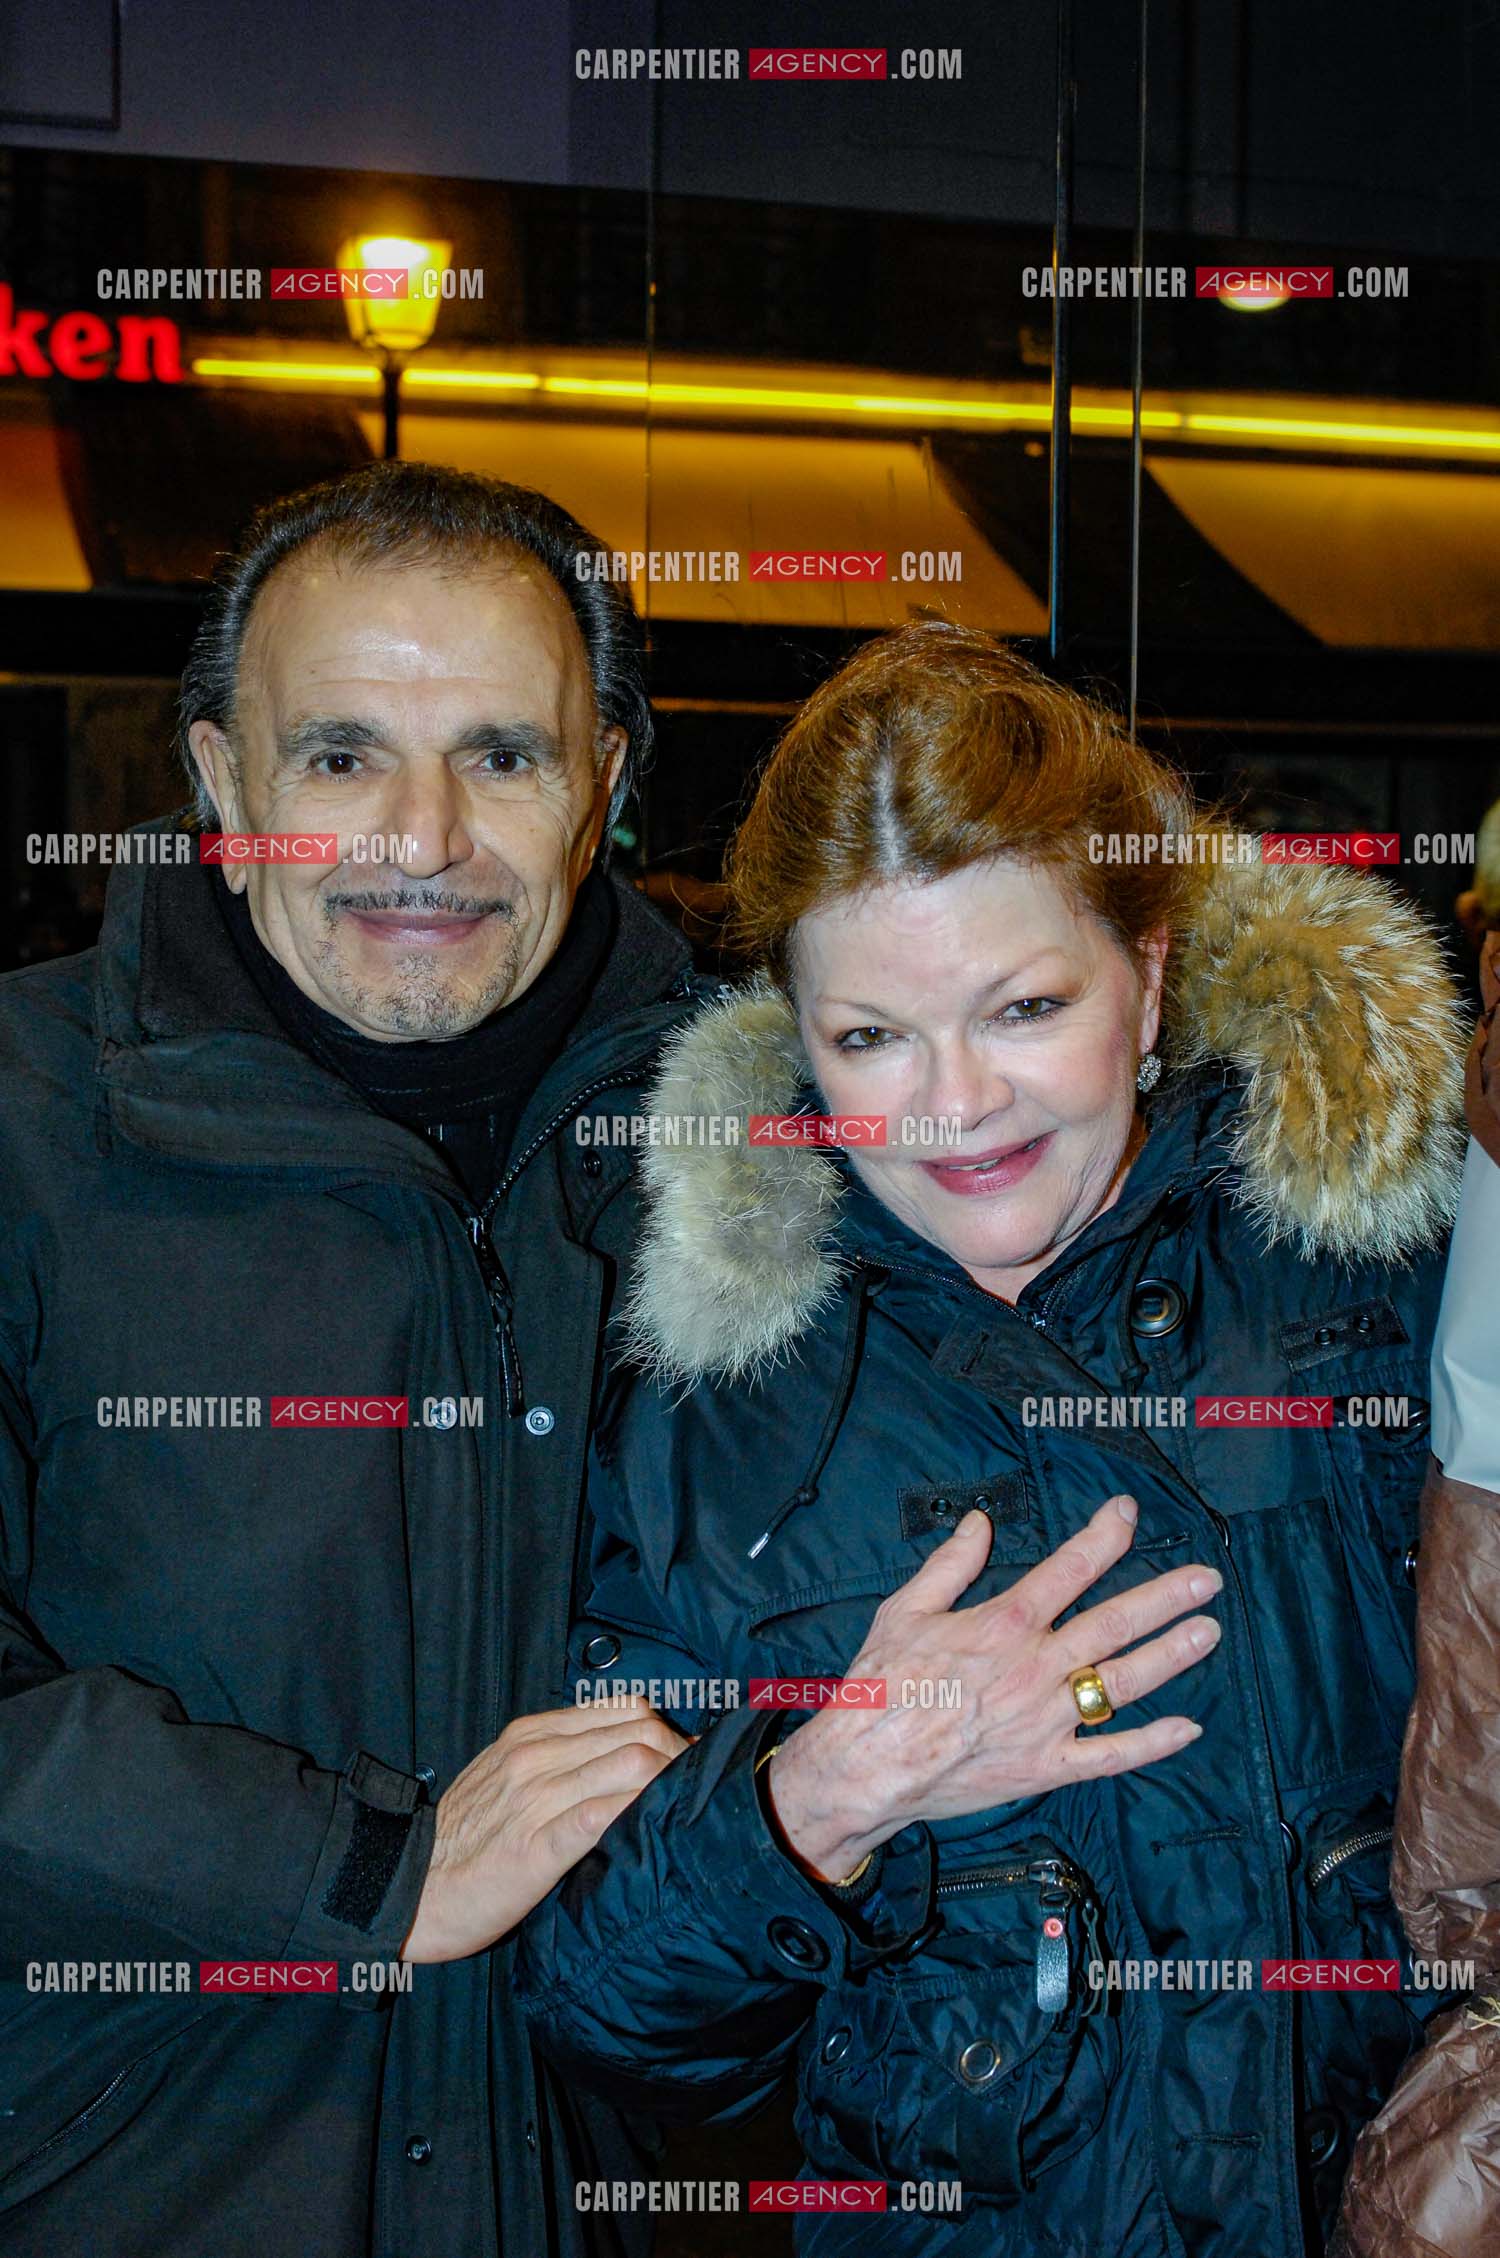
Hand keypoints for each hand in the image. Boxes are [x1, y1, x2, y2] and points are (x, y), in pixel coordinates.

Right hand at [402, 1697, 688, 1960]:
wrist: (409, 1886)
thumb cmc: (465, 1838)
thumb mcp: (507, 1775)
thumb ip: (558, 1757)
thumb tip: (623, 1753)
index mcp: (532, 1734)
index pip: (625, 1709)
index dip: (667, 1732)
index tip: (687, 1761)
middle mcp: (537, 1756)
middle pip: (638, 1732)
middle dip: (681, 1756)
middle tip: (699, 1787)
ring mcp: (535, 1799)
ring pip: (629, 1765)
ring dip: (671, 1783)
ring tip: (688, 1808)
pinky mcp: (535, 1848)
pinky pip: (599, 1815)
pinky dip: (636, 1812)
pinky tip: (656, 1825)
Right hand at [768, 1495, 1220, 1883]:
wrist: (867, 1765)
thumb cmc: (882, 1685)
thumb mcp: (905, 1609)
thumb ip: (950, 1564)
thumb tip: (979, 1523)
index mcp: (1003, 1624)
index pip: (1069, 1568)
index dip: (1105, 1536)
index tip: (1129, 1512)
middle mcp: (1036, 1667)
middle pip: (1114, 1623)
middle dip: (1165, 1597)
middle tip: (1207, 1579)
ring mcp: (1047, 1720)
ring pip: (1123, 1683)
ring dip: (1171, 1656)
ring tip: (1208, 1633)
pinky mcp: (1046, 1767)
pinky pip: (1110, 1756)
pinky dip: (1151, 1743)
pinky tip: (1188, 1728)